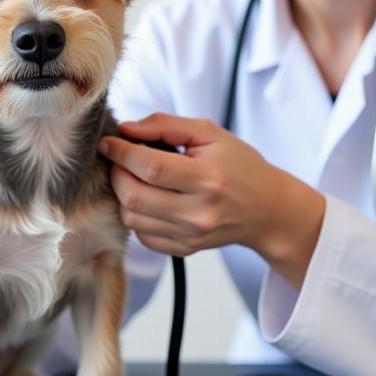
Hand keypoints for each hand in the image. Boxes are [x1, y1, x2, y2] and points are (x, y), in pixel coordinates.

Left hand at [97, 113, 323, 279]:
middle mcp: (199, 213)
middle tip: (119, 158)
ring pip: (131, 218)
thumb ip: (166, 125)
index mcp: (208, 178)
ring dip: (122, 194)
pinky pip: (141, 236)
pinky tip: (148, 198)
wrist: (266, 210)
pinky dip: (135, 215)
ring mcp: (190, 235)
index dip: (122, 152)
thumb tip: (126, 129)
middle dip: (117, 173)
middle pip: (134, 196)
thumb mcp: (210, 133)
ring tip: (133, 176)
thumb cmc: (239, 165)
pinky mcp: (183, 249)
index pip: (151, 167)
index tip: (108, 141)